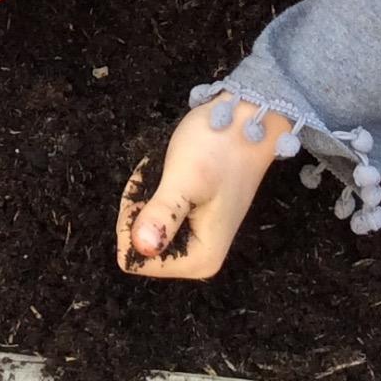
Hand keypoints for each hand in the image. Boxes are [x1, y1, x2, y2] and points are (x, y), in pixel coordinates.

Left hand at [115, 98, 292, 279]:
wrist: (247, 120)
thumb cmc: (219, 147)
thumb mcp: (186, 178)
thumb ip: (163, 215)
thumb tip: (139, 251)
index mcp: (201, 259)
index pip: (137, 260)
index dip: (134, 222)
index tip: (155, 189)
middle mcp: (199, 257)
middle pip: (139, 245)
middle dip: (139, 207)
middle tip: (163, 176)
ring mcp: (195, 239)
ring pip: (143, 227)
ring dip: (145, 195)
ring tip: (170, 171)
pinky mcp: (192, 220)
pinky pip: (155, 215)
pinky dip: (153, 190)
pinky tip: (171, 172)